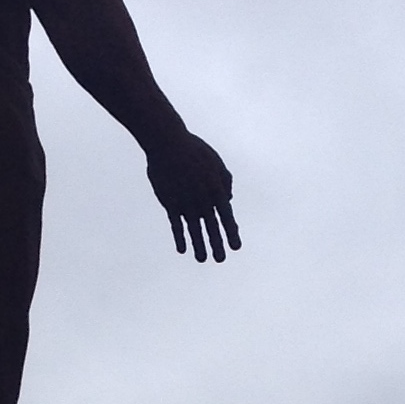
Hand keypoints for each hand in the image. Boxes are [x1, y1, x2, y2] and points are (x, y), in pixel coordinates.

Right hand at [146, 133, 239, 262]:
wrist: (168, 143)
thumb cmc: (194, 150)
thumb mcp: (216, 162)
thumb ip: (225, 180)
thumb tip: (228, 199)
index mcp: (216, 189)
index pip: (226, 216)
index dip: (231, 232)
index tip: (236, 247)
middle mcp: (202, 199)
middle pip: (211, 227)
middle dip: (217, 244)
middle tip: (221, 259)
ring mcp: (186, 202)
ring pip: (194, 229)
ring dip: (199, 246)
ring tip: (203, 259)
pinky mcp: (170, 202)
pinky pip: (176, 224)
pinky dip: (179, 237)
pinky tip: (182, 250)